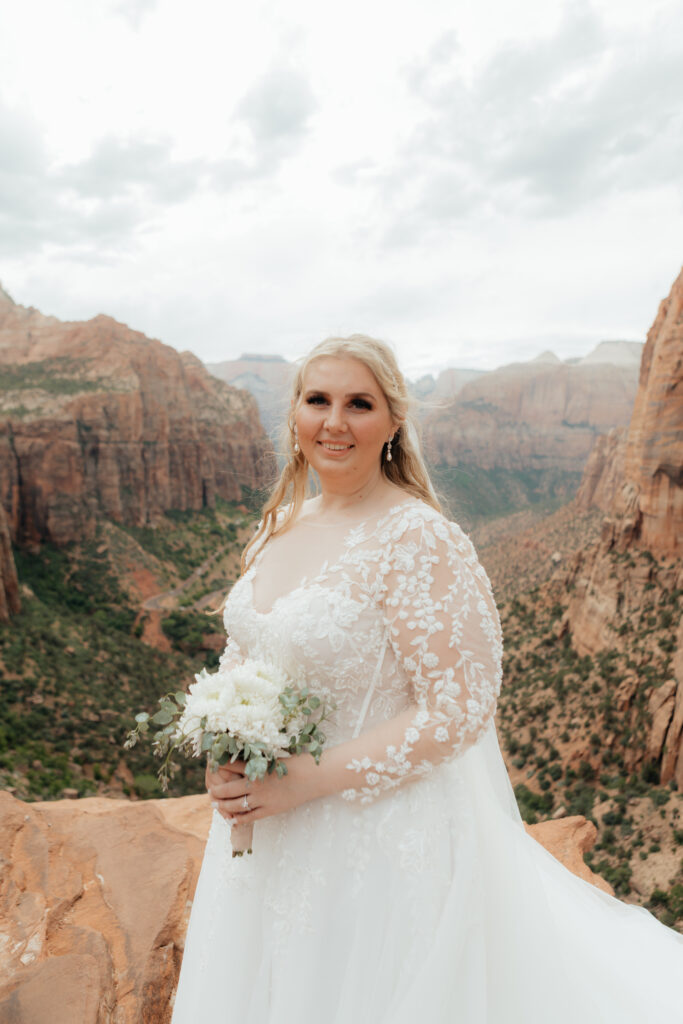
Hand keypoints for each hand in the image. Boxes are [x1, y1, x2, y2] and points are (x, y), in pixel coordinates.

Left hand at [206, 756, 323, 824]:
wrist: (312, 777)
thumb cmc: (295, 763)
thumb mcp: (274, 758)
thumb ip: (258, 760)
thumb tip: (244, 758)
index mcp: (257, 768)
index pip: (231, 767)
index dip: (219, 767)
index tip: (211, 767)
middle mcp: (256, 784)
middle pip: (229, 789)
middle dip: (217, 791)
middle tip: (210, 790)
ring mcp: (262, 799)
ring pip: (236, 805)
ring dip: (223, 805)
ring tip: (216, 804)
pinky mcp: (269, 810)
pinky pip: (250, 817)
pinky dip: (238, 819)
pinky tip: (231, 819)